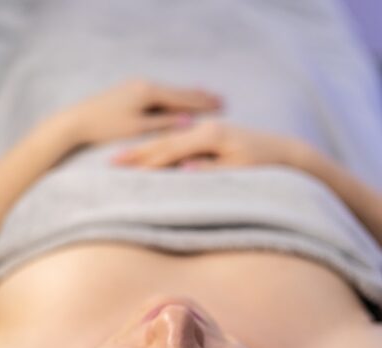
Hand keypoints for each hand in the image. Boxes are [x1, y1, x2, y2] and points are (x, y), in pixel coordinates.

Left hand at [68, 81, 221, 145]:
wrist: (75, 121)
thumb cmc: (106, 128)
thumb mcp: (137, 129)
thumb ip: (163, 124)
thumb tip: (188, 121)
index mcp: (148, 93)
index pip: (182, 98)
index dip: (203, 104)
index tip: (222, 106)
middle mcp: (143, 84)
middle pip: (177, 91)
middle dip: (199, 97)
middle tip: (221, 99)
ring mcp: (135, 86)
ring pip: (168, 92)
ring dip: (187, 95)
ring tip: (205, 96)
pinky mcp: (128, 92)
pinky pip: (157, 94)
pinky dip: (172, 97)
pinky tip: (176, 97)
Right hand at [113, 119, 305, 168]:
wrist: (282, 150)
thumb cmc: (262, 165)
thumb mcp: (237, 170)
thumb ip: (209, 170)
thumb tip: (183, 169)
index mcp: (211, 136)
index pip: (171, 151)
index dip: (148, 163)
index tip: (127, 172)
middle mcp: (206, 128)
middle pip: (165, 142)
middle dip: (138, 153)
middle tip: (112, 162)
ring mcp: (207, 128)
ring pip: (169, 139)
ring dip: (145, 149)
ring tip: (122, 156)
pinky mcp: (209, 132)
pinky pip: (179, 140)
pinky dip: (161, 147)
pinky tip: (149, 152)